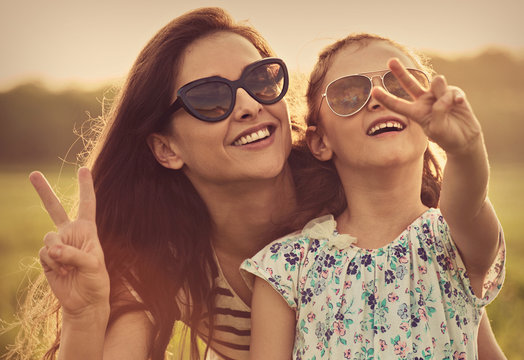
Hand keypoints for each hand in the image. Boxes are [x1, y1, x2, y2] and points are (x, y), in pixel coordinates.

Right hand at [30, 167, 109, 316]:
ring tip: (69, 265)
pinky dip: (53, 262)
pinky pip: (45, 253)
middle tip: (33, 173)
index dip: (85, 187)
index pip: (87, 204)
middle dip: (43, 191)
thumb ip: (73, 253)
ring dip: (59, 252)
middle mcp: (70, 234)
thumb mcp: (93, 265)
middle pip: (54, 208)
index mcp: (87, 230)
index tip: (83, 169)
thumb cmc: (95, 280)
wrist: (84, 301)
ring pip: (49, 237)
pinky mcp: (47, 258)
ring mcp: (56, 245)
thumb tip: (51, 249)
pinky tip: (62, 271)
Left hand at [372, 58, 482, 154]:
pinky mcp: (453, 93)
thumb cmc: (447, 137)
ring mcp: (438, 95)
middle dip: (400, 72)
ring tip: (450, 107)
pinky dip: (455, 97)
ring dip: (442, 94)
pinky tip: (459, 103)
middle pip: (409, 84)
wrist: (465, 139)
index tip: (373, 91)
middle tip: (391, 61)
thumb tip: (441, 84)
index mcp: (415, 112)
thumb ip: (437, 109)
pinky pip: (452, 90)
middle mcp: (424, 101)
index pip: (398, 104)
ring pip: (436, 84)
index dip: (385, 98)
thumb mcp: (437, 128)